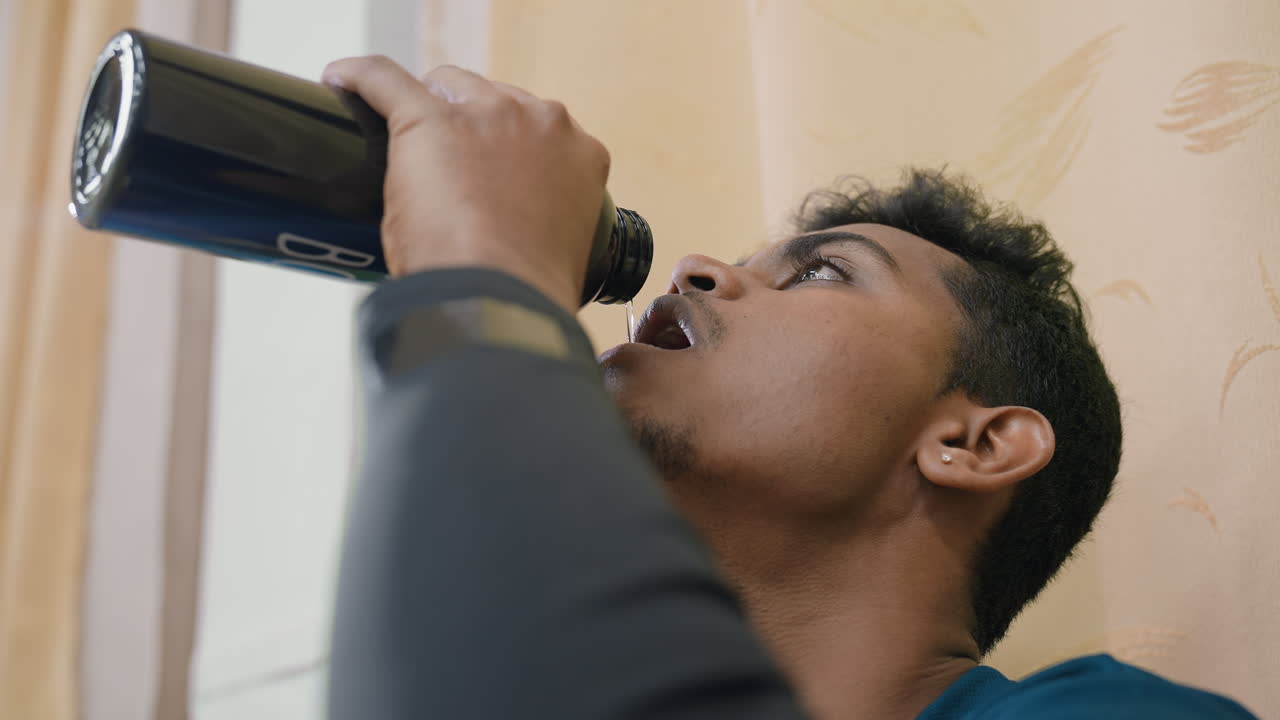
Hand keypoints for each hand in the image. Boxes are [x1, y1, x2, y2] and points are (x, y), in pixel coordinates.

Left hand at [321, 57, 610, 312]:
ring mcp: (487, 114)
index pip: (539, 130)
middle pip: (494, 99)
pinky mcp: (428, 119)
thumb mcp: (562, 249)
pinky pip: (384, 79)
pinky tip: (339, 82)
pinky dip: (358, 79)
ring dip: (427, 107)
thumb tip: (514, 239)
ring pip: (445, 85)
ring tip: (403, 147)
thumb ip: (545, 222)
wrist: (502, 302)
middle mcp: (542, 122)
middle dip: (471, 128)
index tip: (490, 174)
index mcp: (581, 154)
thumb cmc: (528, 294)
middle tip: (447, 174)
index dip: (510, 150)